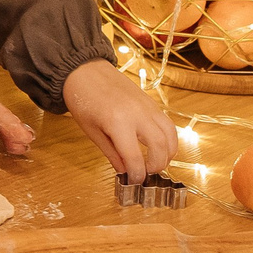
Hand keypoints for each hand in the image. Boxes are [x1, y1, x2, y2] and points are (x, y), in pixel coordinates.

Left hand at [62, 59, 176, 178]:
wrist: (85, 70)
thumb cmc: (83, 100)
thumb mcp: (92, 132)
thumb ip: (112, 154)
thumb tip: (126, 172)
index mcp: (118, 123)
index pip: (135, 158)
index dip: (137, 175)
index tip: (135, 182)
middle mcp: (138, 114)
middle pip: (160, 148)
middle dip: (156, 166)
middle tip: (146, 173)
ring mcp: (148, 107)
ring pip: (170, 136)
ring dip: (167, 154)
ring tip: (155, 163)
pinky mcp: (152, 103)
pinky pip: (168, 125)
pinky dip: (169, 140)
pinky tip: (159, 148)